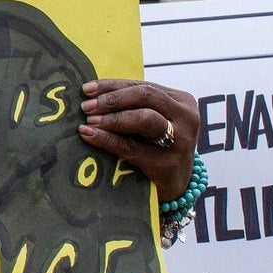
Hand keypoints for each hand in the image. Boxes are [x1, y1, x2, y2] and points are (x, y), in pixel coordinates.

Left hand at [79, 79, 197, 195]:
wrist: (176, 186)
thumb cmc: (159, 148)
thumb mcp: (155, 122)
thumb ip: (134, 106)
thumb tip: (92, 94)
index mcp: (181, 102)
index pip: (143, 86)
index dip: (113, 86)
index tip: (87, 89)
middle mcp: (185, 117)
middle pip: (145, 96)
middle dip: (112, 99)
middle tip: (86, 106)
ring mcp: (179, 141)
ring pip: (144, 118)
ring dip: (112, 118)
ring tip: (90, 120)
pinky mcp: (167, 164)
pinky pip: (132, 147)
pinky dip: (108, 139)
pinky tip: (90, 136)